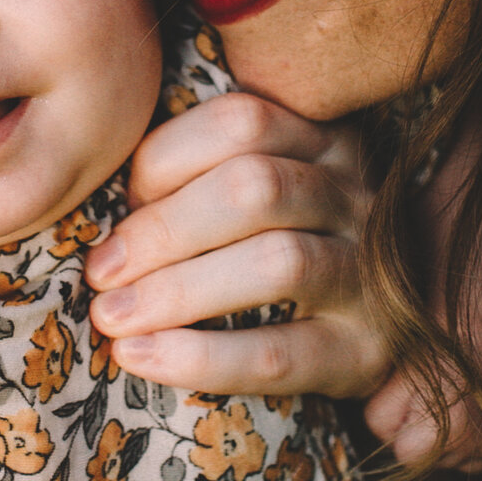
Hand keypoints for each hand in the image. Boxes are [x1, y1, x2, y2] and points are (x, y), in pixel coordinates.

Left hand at [87, 92, 481, 471]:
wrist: (380, 335)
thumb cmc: (281, 251)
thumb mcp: (263, 193)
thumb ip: (204, 174)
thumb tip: (101, 195)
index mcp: (327, 143)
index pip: (243, 122)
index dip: (165, 157)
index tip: (120, 201)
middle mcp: (358, 199)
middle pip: (257, 188)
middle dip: (163, 229)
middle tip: (100, 270)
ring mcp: (371, 276)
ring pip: (277, 264)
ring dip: (177, 290)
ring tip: (112, 316)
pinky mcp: (365, 354)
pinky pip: (280, 354)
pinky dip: (201, 357)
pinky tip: (140, 356)